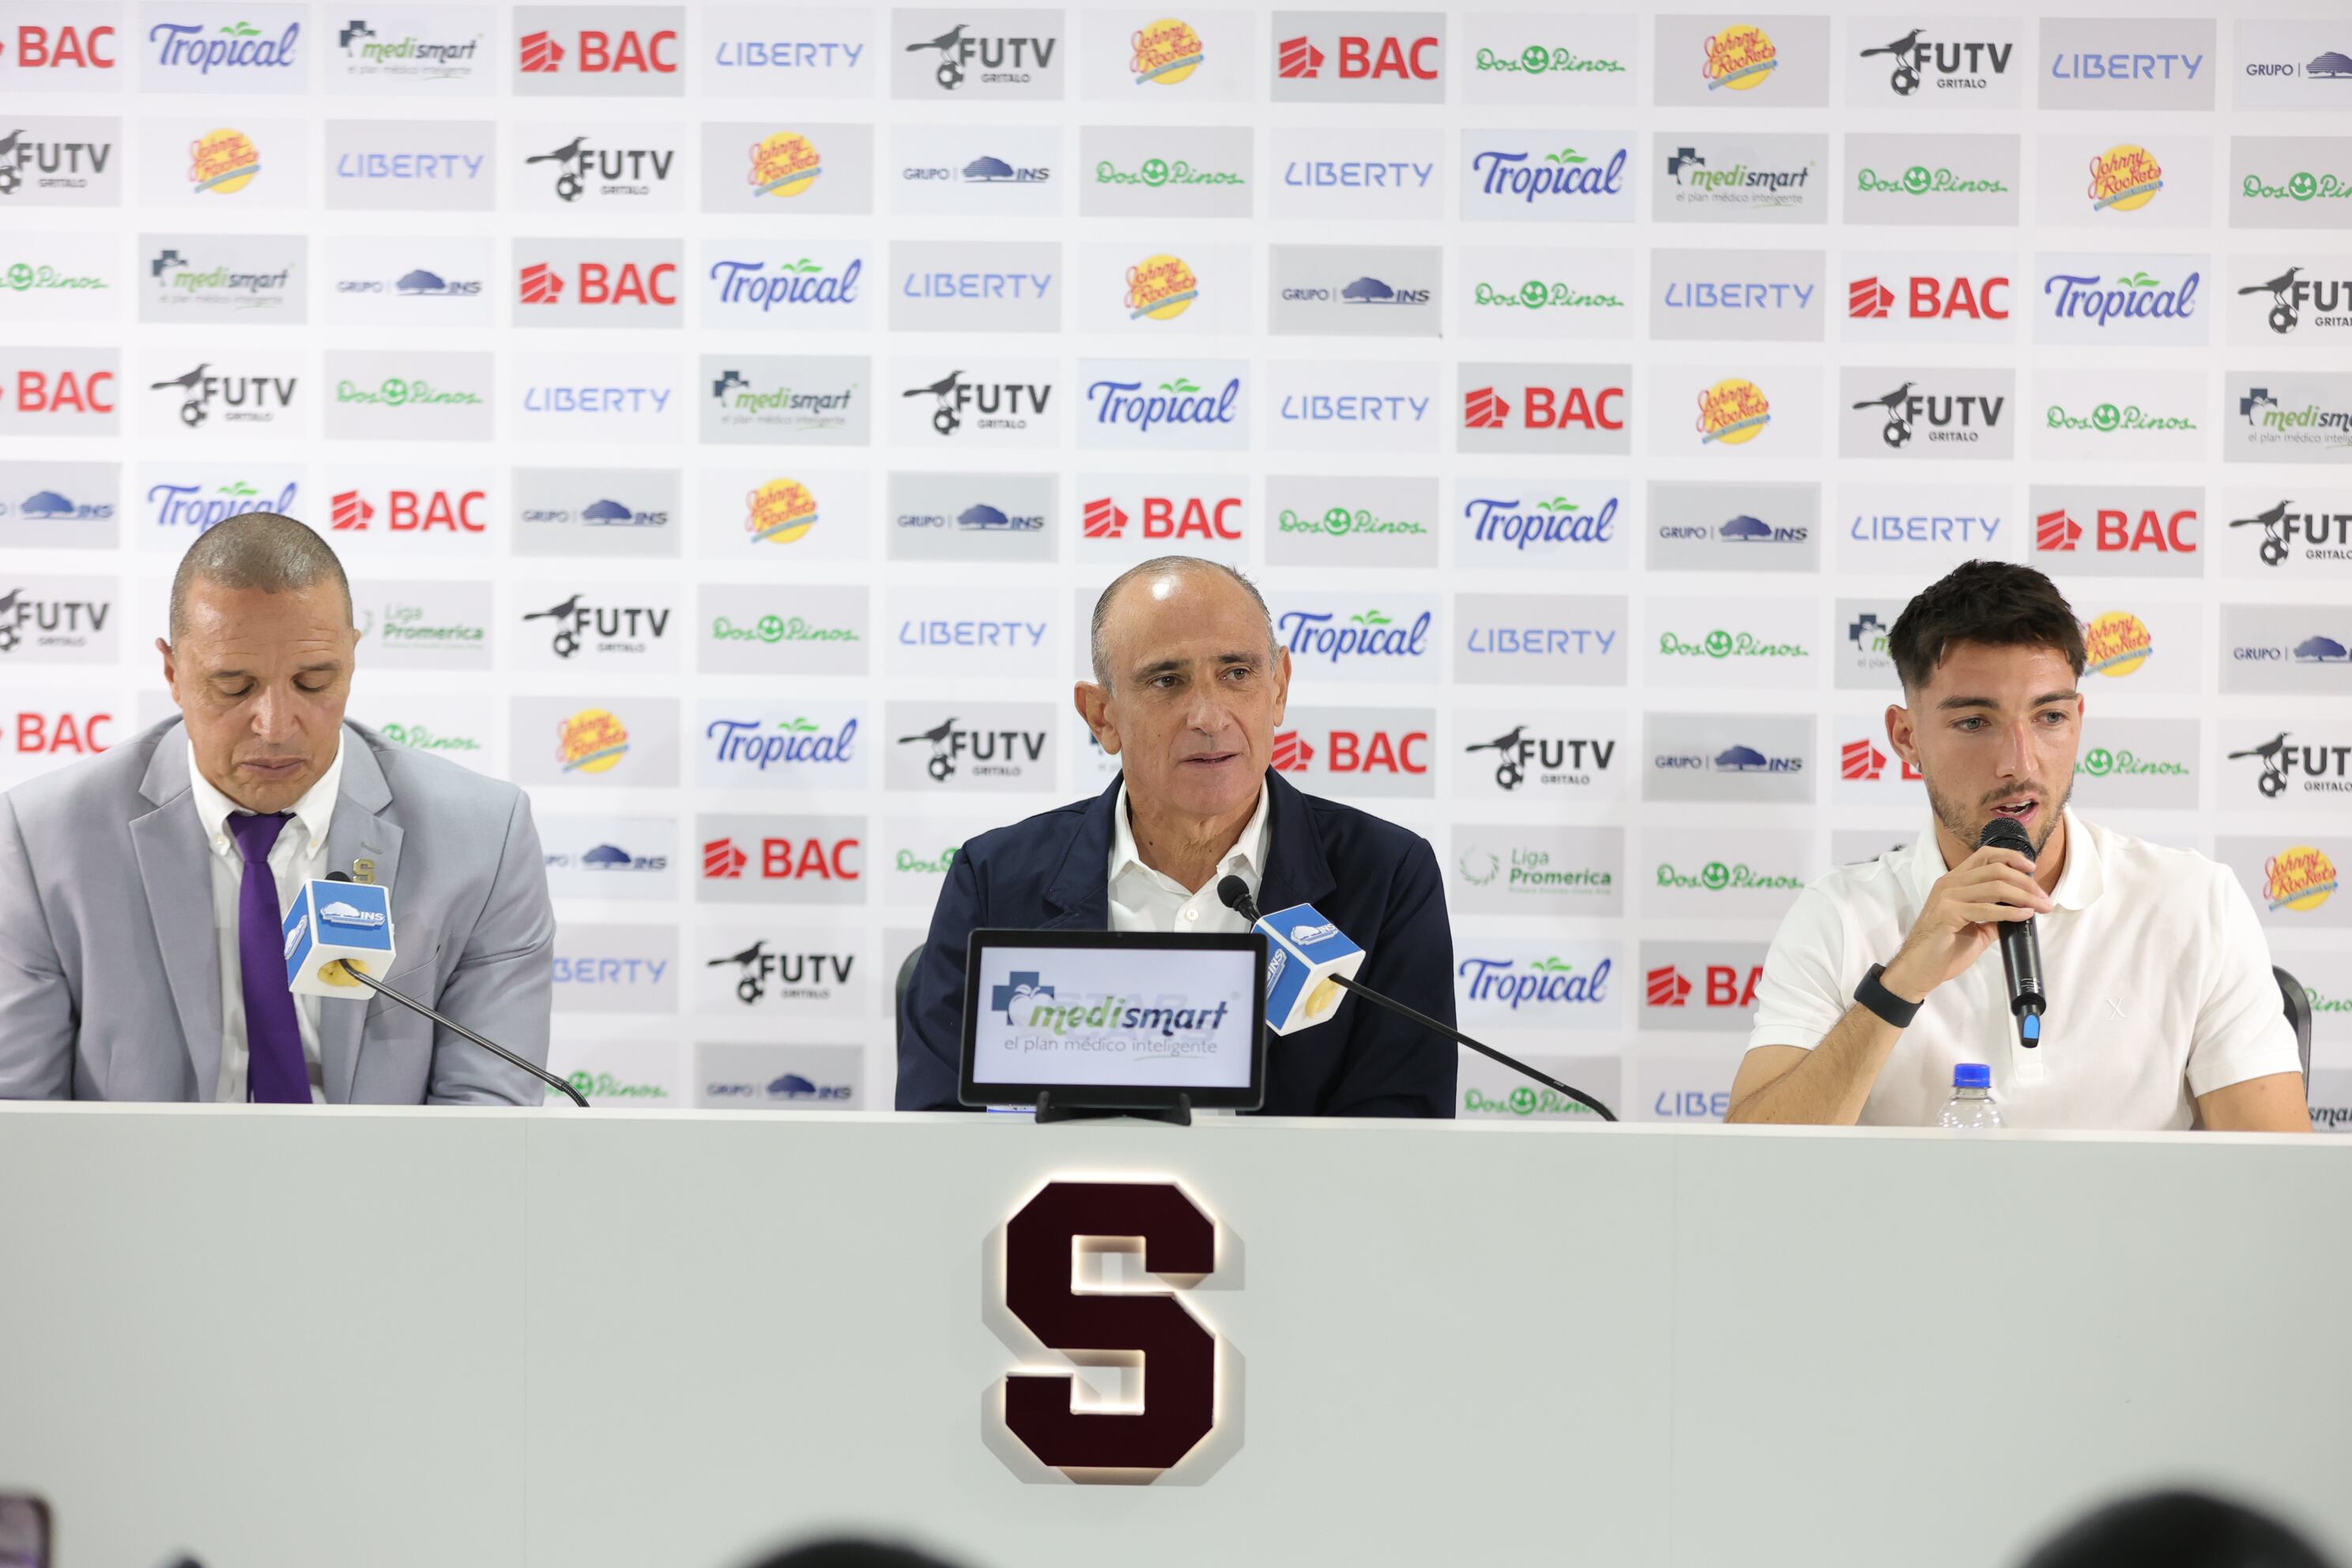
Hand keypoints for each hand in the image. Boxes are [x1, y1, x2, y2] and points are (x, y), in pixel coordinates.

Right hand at [1881, 845, 2052, 1002]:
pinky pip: (1987, 909)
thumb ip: (1993, 916)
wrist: (1919, 970)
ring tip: (2041, 907)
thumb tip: (2020, 911)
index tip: (2032, 868)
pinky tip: (2024, 915)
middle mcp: (1949, 884)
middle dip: (2026, 882)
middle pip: (1996, 869)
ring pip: (1995, 886)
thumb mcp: (1975, 928)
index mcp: (1954, 881)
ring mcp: (1947, 897)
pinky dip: (2011, 912)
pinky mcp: (1948, 913)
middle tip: (2044, 898)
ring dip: (2024, 896)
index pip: (1985, 855)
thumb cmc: (1943, 950)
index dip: (2011, 857)